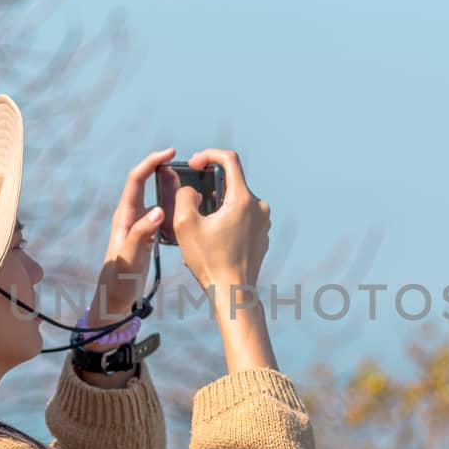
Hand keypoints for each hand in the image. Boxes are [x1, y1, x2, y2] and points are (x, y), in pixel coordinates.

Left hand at [87, 147, 175, 343]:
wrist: (113, 302)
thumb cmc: (117, 282)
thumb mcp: (129, 259)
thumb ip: (141, 234)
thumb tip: (158, 210)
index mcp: (124, 217)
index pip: (136, 180)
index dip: (151, 162)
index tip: (170, 153)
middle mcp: (130, 217)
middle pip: (145, 182)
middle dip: (162, 168)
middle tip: (185, 164)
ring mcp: (138, 226)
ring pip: (155, 197)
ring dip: (169, 187)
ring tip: (189, 183)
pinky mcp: (146, 237)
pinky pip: (161, 214)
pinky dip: (173, 206)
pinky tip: (186, 210)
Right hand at [170, 147, 269, 291]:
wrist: (233, 292)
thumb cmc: (209, 261)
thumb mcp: (185, 224)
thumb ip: (184, 196)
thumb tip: (192, 190)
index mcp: (243, 199)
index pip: (229, 159)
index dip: (209, 155)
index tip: (195, 163)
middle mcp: (259, 207)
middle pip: (232, 183)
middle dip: (209, 187)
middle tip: (192, 201)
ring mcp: (263, 222)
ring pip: (236, 202)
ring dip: (217, 206)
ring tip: (200, 226)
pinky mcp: (262, 235)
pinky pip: (242, 218)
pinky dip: (226, 220)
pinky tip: (212, 239)